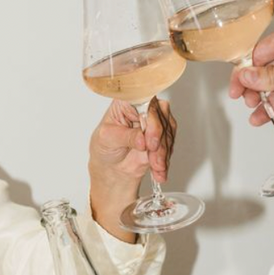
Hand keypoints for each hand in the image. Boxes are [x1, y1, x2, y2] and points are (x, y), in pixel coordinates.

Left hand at [88, 98, 176, 240]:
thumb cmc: (102, 153)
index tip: (148, 135)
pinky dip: (166, 160)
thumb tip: (140, 137)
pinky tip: (160, 172)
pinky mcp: (163, 140)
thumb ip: (124, 136)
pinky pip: (171, 145)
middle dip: (158, 136)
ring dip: (163, 151)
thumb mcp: (105, 141)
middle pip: (160, 113)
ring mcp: (154, 125)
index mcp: (123, 102)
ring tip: (155, 168)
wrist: (110, 177)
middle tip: (152, 153)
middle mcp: (140, 110)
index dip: (148, 114)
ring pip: (169, 130)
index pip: (142, 97)